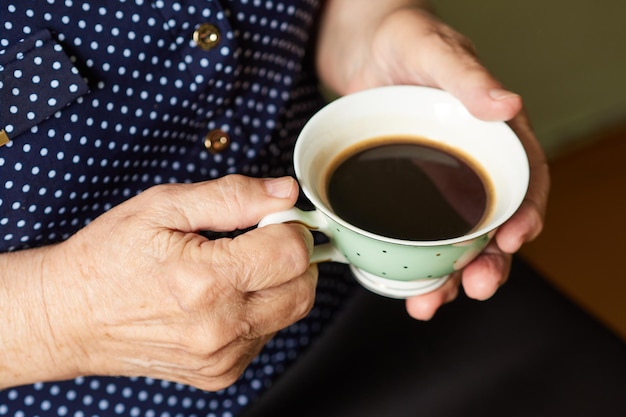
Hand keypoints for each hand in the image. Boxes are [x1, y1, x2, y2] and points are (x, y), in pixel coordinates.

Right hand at [0, 175, 315, 389]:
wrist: (69, 317)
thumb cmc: (109, 257)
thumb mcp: (164, 206)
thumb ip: (233, 196)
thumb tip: (285, 192)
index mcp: (205, 280)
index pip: (292, 253)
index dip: (289, 226)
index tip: (271, 219)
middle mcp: (219, 327)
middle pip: (303, 288)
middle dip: (292, 256)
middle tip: (259, 240)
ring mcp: (221, 356)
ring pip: (290, 312)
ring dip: (277, 284)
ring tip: (234, 268)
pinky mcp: (220, 373)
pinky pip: (265, 335)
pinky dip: (258, 311)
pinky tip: (223, 298)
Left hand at [317, 3, 549, 318]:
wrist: (354, 40)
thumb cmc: (399, 36)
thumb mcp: (431, 51)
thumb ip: (467, 78)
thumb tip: (508, 105)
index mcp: (491, 131)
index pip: (524, 177)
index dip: (526, 212)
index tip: (514, 240)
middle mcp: (467, 160)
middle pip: (490, 221)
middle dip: (489, 261)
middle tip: (476, 286)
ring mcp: (433, 178)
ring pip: (451, 237)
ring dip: (448, 274)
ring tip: (431, 302)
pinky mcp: (400, 189)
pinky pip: (411, 230)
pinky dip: (409, 260)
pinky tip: (400, 284)